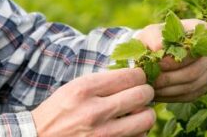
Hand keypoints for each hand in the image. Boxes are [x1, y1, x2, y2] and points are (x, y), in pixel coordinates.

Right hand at [31, 67, 155, 136]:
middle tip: (143, 93)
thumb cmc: (60, 110)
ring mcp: (103, 134)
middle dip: (146, 92)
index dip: (139, 75)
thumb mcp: (74, 88)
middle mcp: (95, 111)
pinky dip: (137, 132)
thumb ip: (102, 82)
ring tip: (138, 112)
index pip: (129, 76)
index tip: (139, 77)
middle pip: (142, 96)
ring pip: (146, 120)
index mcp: (85, 89)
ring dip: (145, 114)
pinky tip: (128, 127)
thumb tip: (134, 76)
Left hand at [134, 19, 206, 102]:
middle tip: (151, 80)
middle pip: (194, 70)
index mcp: (203, 31)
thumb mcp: (150, 33)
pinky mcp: (205, 86)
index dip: (176, 59)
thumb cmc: (154, 39)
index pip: (195, 48)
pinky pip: (190, 95)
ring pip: (192, 85)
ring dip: (169, 89)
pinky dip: (172, 96)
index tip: (158, 64)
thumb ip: (154, 38)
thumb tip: (158, 48)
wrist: (155, 52)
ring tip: (151, 87)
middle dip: (170, 78)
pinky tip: (157, 93)